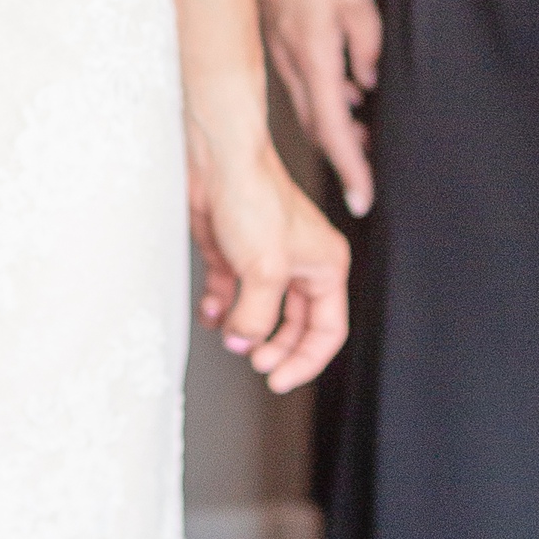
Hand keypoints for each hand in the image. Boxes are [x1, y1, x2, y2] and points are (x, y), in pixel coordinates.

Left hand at [190, 133, 350, 391]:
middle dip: (276, 349)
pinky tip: (210, 312)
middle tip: (256, 365)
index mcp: (326, 267)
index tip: (278, 380)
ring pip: (263, 313)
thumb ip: (256, 317)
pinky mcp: (234, 253)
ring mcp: (266, 259)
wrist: (217, 158)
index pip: (328, 330)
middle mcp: (300, 265)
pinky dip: (220, 308)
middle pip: (297, 326)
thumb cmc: (254, 197)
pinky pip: (231, 294)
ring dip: (246, 330)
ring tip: (231, 337)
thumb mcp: (264, 270)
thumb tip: (243, 343)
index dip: (305, 360)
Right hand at [251, 0, 382, 216]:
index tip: (363, 199)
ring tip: (364, 140)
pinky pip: (303, 86)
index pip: (333, 129)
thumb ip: (367, 44)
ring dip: (334, 131)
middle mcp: (293, 65)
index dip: (350, 167)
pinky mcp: (278, 43)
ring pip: (309, 110)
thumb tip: (368, 83)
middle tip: (365, 183)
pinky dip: (325, 103)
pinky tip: (348, 96)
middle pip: (317, 129)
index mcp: (314, 57)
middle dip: (342, 159)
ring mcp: (281, 56)